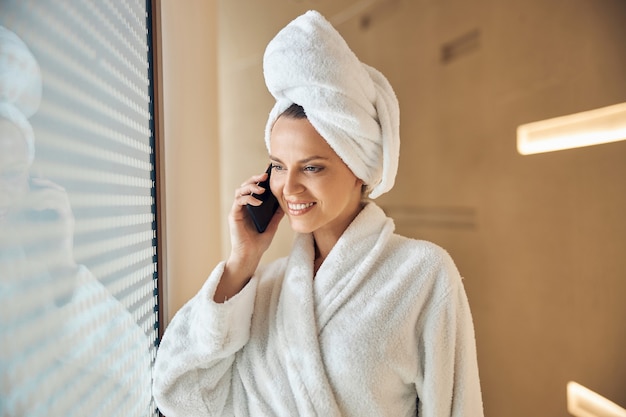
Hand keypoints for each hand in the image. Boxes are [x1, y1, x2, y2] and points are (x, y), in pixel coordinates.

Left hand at [18, 178, 76, 270]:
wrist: (53, 267)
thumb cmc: (39, 251)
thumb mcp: (27, 229)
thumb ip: (23, 216)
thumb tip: (11, 205)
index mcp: (56, 214)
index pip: (54, 192)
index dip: (45, 183)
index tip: (31, 178)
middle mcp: (64, 214)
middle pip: (60, 191)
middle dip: (46, 184)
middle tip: (32, 181)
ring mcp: (67, 218)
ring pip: (61, 196)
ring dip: (46, 192)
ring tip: (31, 196)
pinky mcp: (66, 223)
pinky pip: (60, 206)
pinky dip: (48, 202)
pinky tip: (35, 207)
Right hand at [214, 169, 283, 301]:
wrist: (250, 256)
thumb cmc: (259, 244)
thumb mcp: (272, 226)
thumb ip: (276, 215)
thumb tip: (285, 204)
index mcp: (251, 208)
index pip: (254, 189)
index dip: (260, 179)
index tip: (269, 171)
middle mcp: (243, 207)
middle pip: (245, 186)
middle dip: (254, 178)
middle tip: (265, 174)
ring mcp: (237, 211)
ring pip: (240, 190)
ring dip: (251, 186)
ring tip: (262, 188)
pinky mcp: (234, 216)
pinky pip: (239, 201)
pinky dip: (248, 198)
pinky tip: (258, 202)